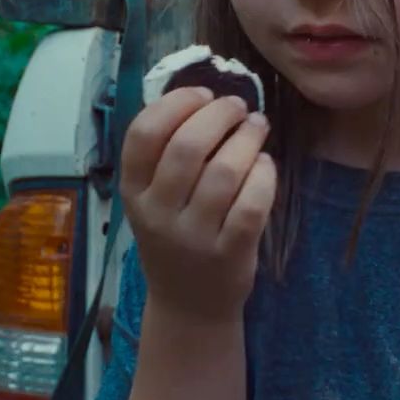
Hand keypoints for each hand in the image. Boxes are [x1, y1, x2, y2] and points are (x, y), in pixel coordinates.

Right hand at [119, 86, 276, 325]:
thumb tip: (204, 95)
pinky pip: (252, 203)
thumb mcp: (154, 200)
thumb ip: (167, 155)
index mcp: (133, 191)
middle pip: (188, 146)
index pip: (144, 134)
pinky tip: (265, 165)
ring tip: (257, 128)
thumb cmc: (174, 237)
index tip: (203, 93)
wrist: (189, 305)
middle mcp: (158, 213)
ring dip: (247, 139)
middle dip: (220, 114)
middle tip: (238, 107)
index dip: (177, 103)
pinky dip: (264, 175)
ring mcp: (193, 236)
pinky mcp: (229, 253)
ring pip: (225, 172)